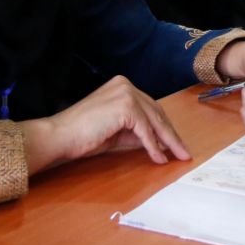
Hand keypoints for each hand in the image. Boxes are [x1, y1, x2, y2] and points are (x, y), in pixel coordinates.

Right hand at [23, 75, 189, 172]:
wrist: (60, 136)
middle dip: (171, 134)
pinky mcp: (125, 107)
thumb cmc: (82, 135)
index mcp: (122, 86)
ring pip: (154, 121)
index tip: (175, 143)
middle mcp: (126, 85)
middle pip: (156, 113)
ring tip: (177, 156)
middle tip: (183, 151)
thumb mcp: (117, 133)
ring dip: (168, 141)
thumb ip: (137, 133)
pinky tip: (159, 158)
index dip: (164, 127)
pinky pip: (145, 130)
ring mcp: (126, 94)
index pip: (150, 108)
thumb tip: (159, 142)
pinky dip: (153, 146)